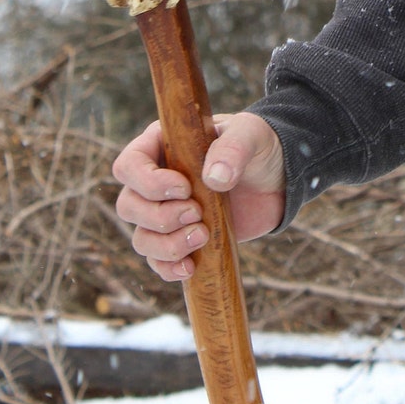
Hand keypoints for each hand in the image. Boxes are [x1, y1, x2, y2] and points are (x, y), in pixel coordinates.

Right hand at [112, 111, 285, 281]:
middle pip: (128, 206)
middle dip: (160, 216)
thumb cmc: (256, 146)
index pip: (128, 166)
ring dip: (167, 245)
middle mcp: (155, 182)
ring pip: (141, 239)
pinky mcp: (182, 238)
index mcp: (161, 147)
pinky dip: (170, 268)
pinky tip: (191, 266)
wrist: (276, 179)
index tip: (185, 188)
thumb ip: (233, 149)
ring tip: (203, 236)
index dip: (148, 182)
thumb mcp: (250, 135)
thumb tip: (214, 179)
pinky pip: (158, 262)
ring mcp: (166, 213)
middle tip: (197, 212)